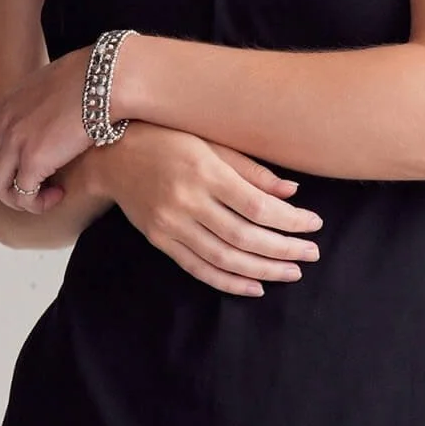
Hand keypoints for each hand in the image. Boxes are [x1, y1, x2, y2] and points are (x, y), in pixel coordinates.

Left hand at [0, 46, 93, 211]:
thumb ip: (40, 101)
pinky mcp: (33, 160)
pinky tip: (59, 194)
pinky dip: (38, 203)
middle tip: (36, 188)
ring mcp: (14, 143)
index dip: (5, 166)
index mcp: (5, 108)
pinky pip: (24, 196)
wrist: (104, 81)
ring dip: (20, 199)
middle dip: (7, 187)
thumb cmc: (90, 80)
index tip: (31, 168)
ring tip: (48, 195)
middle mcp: (3, 126)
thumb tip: (54, 108)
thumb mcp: (52, 85)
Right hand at [102, 126, 323, 298]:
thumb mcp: (210, 141)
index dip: (289, 220)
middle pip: (244, 237)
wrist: (110, 155)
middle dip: (283, 249)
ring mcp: (171, 225)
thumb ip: (250, 169)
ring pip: (224, 258)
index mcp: (204, 171)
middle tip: (312, 254)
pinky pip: (198, 269)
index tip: (314, 224)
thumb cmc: (166, 138)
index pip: (257, 206)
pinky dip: (229, 282)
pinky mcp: (160, 241)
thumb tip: (292, 192)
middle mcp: (187, 201)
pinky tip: (255, 286)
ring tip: (291, 272)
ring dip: (262, 270)